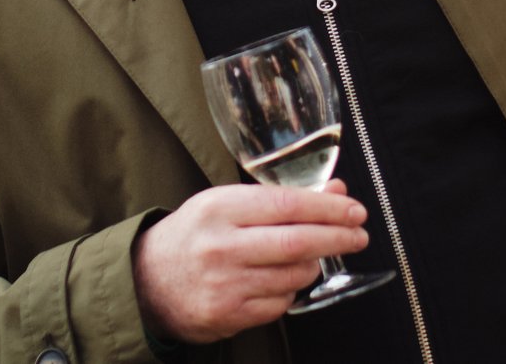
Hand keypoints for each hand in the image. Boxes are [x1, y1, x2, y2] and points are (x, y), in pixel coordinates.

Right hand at [132, 180, 369, 343]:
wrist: (145, 281)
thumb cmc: (192, 236)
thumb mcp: (225, 204)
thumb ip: (278, 199)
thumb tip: (335, 190)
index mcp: (219, 208)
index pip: (287, 205)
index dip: (328, 208)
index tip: (354, 208)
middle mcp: (222, 246)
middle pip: (297, 242)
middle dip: (338, 238)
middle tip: (360, 235)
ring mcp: (225, 284)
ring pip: (294, 276)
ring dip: (313, 266)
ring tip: (312, 257)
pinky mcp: (228, 316)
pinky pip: (280, 305)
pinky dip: (291, 292)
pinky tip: (283, 280)